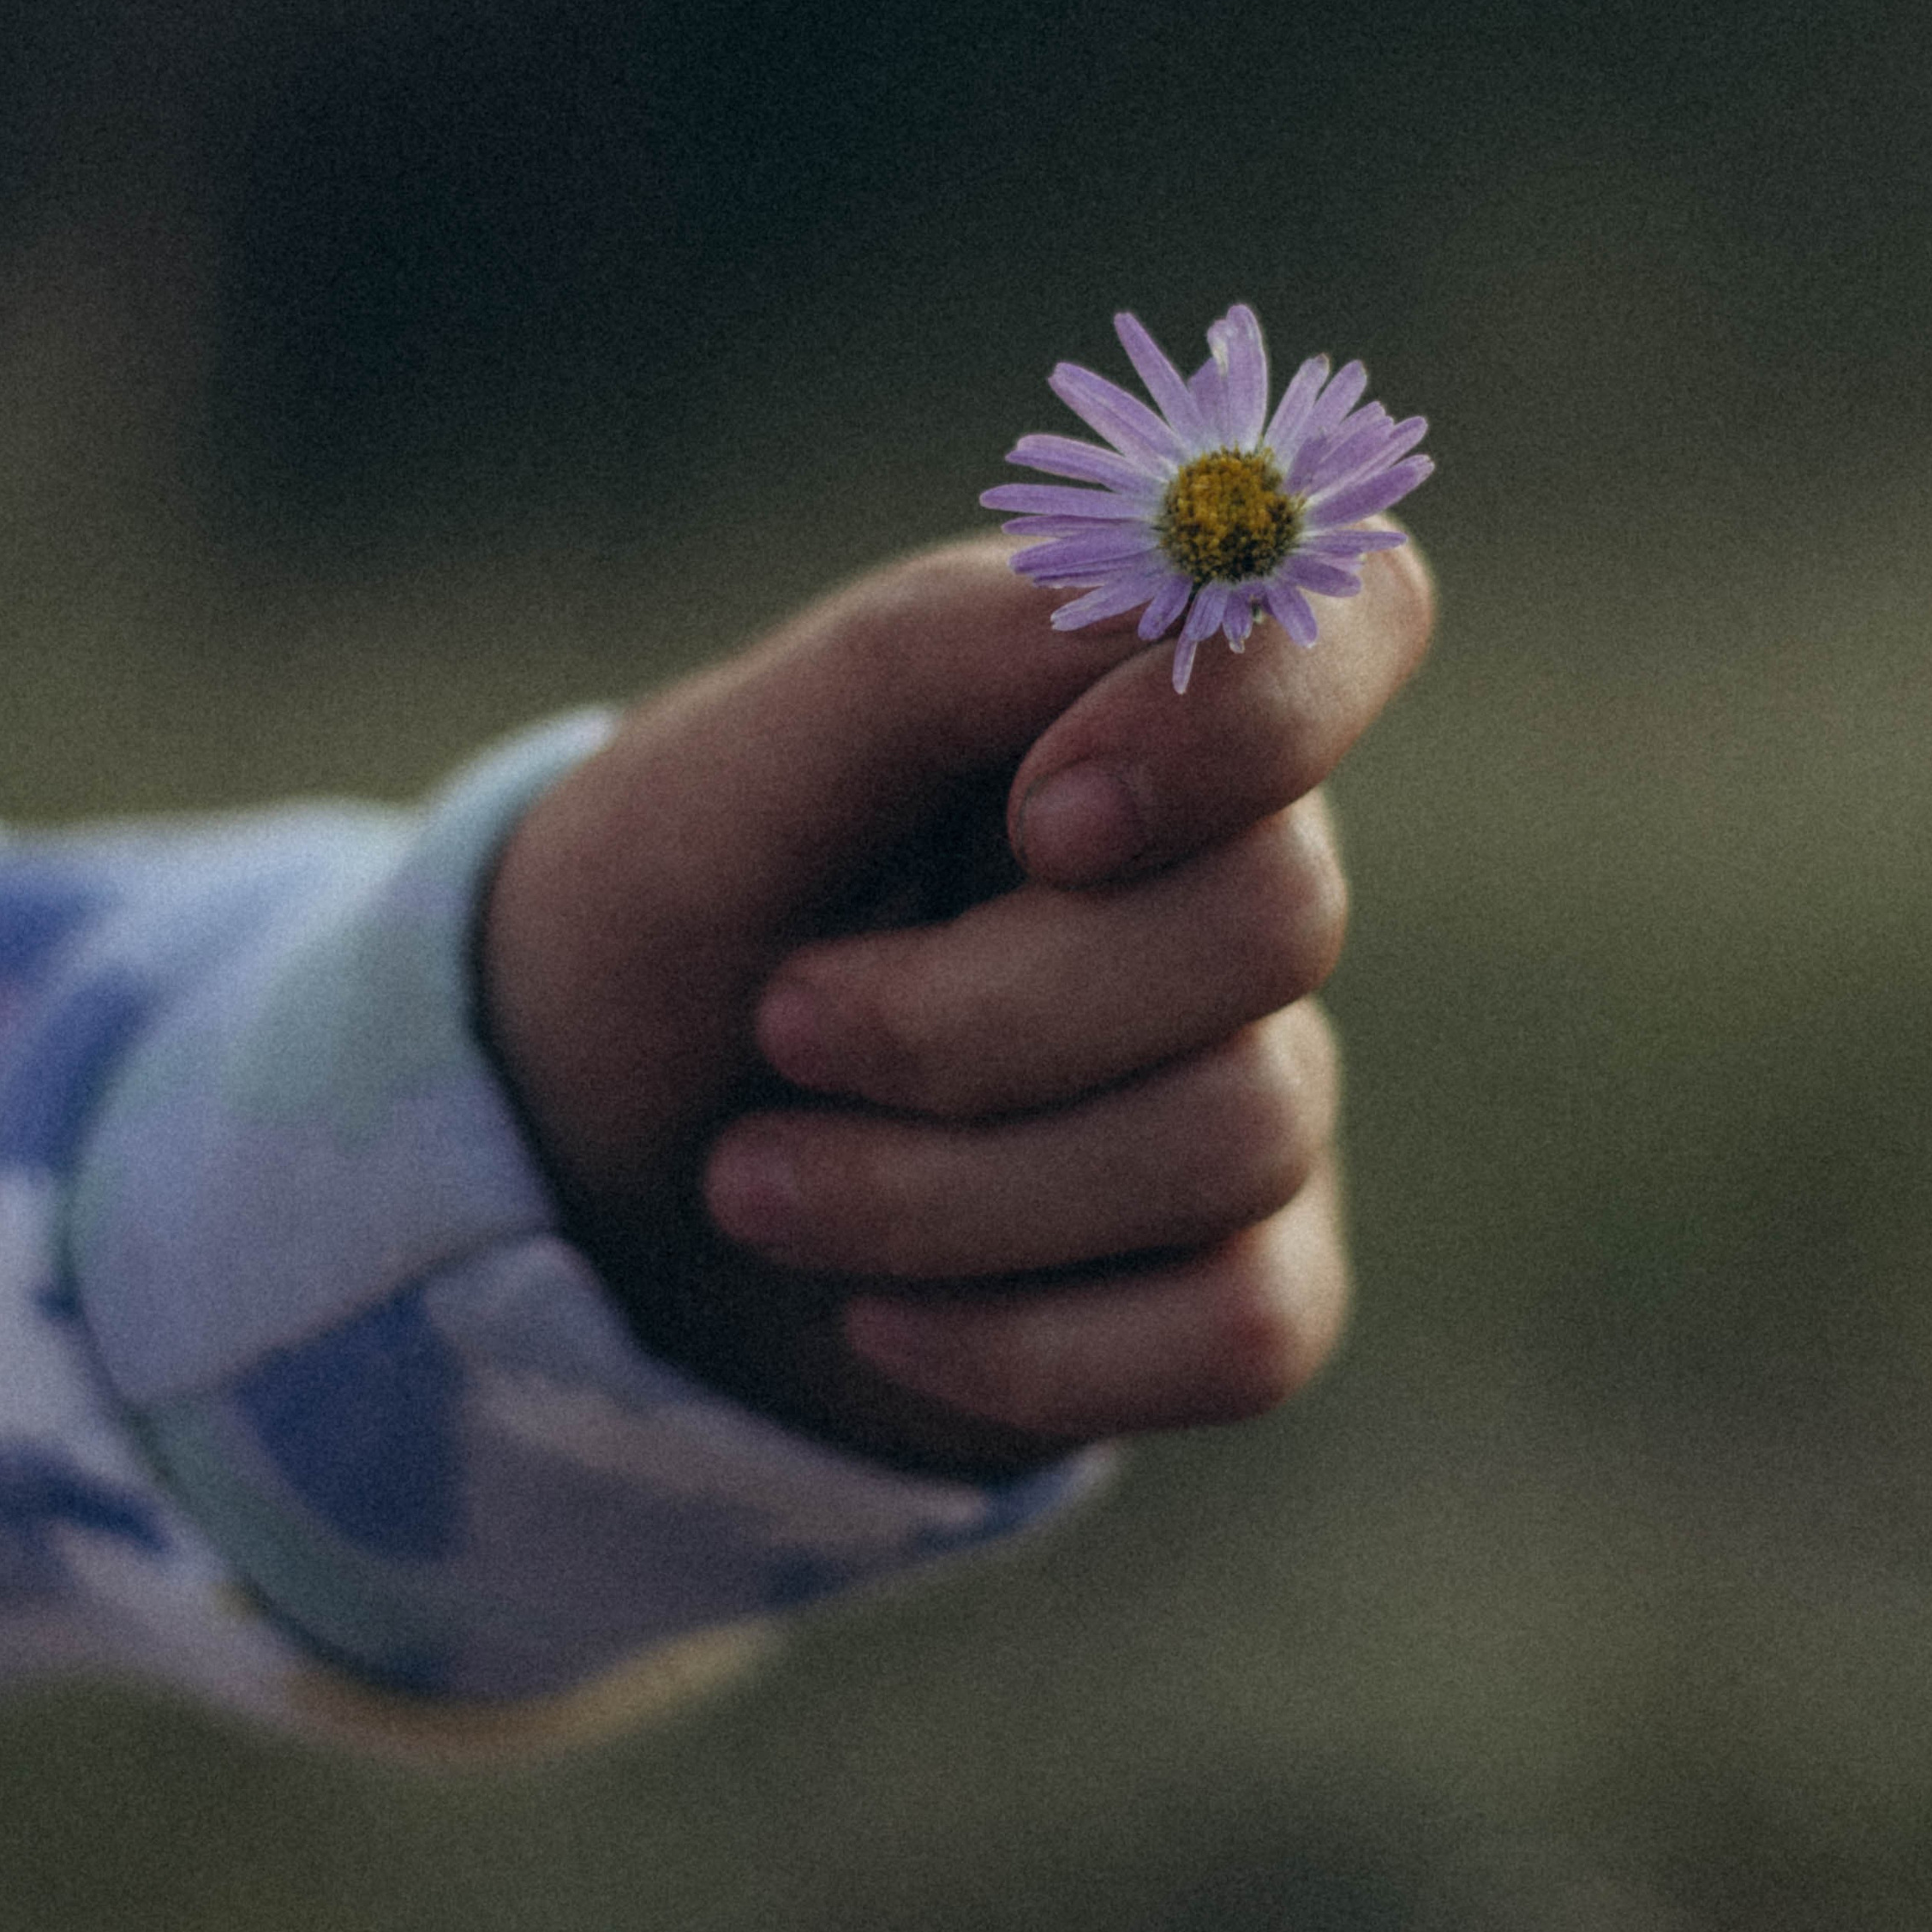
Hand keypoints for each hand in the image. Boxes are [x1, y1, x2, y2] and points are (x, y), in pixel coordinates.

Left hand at [481, 535, 1433, 1479]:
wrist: (578, 1177)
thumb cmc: (663, 925)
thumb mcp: (729, 773)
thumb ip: (945, 652)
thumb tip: (1196, 586)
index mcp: (1119, 699)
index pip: (1353, 612)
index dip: (1255, 712)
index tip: (1044, 816)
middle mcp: (1221, 881)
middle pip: (1267, 925)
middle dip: (977, 1010)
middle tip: (776, 1022)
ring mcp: (1246, 1088)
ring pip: (1232, 1139)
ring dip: (942, 1188)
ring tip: (748, 1182)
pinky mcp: (1230, 1286)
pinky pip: (1248, 1332)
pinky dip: (1025, 1344)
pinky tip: (875, 1321)